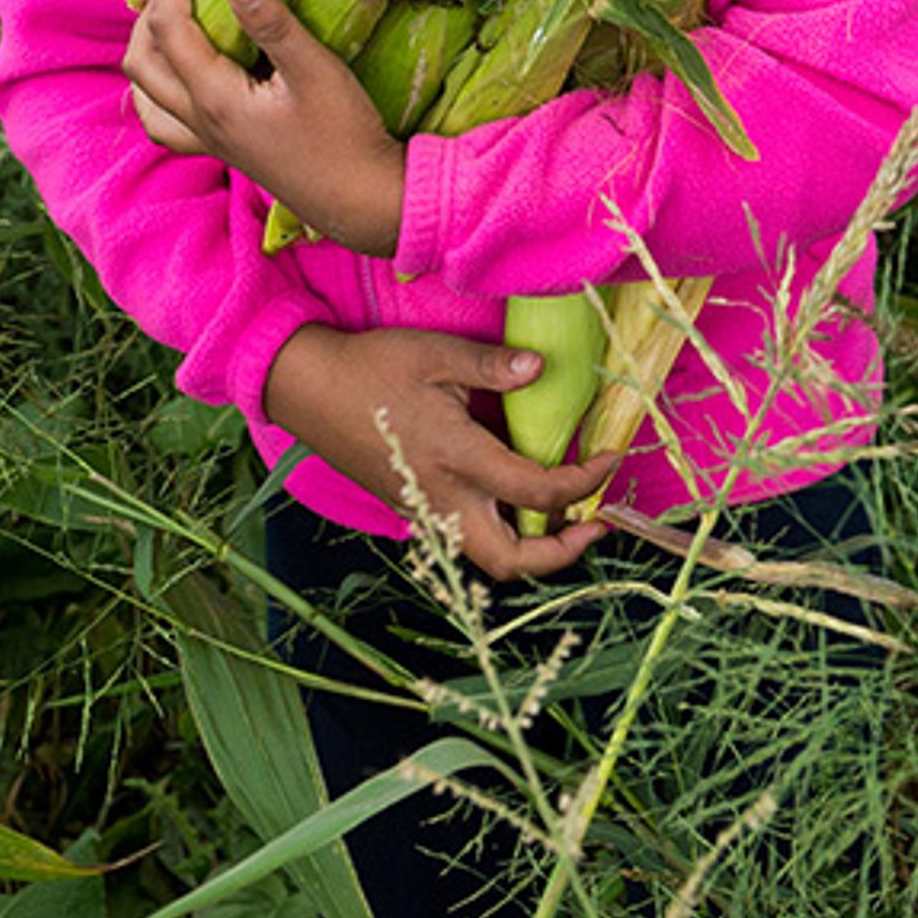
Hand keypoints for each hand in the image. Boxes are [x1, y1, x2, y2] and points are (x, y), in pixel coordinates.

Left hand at [124, 0, 408, 256]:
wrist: (358, 197)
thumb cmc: (344, 134)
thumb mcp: (317, 72)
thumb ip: (274, 26)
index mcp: (215, 98)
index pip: (171, 27)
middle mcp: (198, 120)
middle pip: (142, 56)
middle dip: (155, 4)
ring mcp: (205, 138)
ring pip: (144, 89)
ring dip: (147, 43)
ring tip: (171, 9)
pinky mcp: (220, 146)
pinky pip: (162, 117)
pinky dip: (156, 84)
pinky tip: (179, 69)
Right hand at [262, 325, 616, 579]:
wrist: (306, 390)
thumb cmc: (370, 368)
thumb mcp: (434, 355)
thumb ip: (491, 366)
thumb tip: (541, 369)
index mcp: (455, 458)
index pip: (538, 492)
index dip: (585, 483)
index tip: (611, 458)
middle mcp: (443, 499)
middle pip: (512, 562)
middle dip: (562, 553)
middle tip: (595, 522)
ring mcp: (426, 511)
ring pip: (489, 560)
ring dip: (534, 549)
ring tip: (566, 514)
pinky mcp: (415, 509)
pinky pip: (468, 540)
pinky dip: (504, 533)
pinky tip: (520, 498)